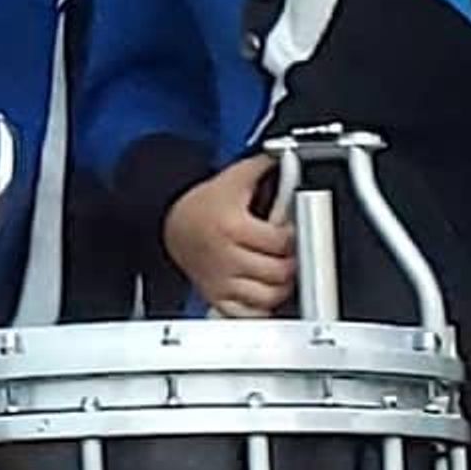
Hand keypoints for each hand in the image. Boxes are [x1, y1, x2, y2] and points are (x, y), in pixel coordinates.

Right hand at [161, 155, 295, 317]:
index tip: (298, 231)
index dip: (297, 236)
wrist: (172, 224)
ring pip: (267, 297)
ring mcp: (220, 281)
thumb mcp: (235, 178)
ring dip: (283, 287)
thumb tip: (292, 154)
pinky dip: (261, 309)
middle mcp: (225, 257)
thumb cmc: (205, 204)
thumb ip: (266, 166)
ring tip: (284, 272)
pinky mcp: (216, 298)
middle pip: (278, 272)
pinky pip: (246, 314)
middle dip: (294, 263)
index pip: (281, 242)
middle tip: (295, 254)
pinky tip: (267, 293)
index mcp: (232, 227)